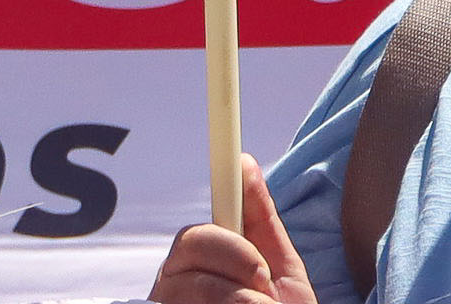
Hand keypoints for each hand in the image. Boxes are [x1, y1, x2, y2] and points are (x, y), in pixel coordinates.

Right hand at [152, 154, 316, 301]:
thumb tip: (243, 160)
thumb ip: (259, 219)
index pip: (196, 232)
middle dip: (238, 256)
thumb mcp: (278, 267)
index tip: (231, 175)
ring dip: (242, 297)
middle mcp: (172, 284)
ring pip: (197, 285)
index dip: (209, 202)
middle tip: (263, 282)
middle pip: (192, 244)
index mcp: (197, 261)